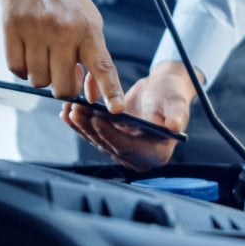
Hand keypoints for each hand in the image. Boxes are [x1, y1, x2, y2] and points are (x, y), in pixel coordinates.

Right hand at [0, 0, 123, 110]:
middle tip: (62, 69)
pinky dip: (22, 67)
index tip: (115, 109)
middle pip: (62, 86)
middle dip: (62, 86)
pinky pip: (16, 69)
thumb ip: (93, 56)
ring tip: (44, 51)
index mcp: (89, 29)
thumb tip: (91, 95)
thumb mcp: (89, 20)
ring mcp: (36, 29)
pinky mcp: (12, 28)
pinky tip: (28, 49)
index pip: (103, 67)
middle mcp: (64, 30)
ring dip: (41, 73)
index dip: (110, 91)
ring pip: (38, 80)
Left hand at [61, 62, 196, 170]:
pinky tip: (67, 112)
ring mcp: (122, 147)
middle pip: (107, 144)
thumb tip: (174, 126)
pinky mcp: (110, 138)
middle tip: (77, 110)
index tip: (96, 118)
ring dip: (81, 124)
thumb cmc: (172, 96)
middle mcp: (136, 155)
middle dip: (89, 127)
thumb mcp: (177, 103)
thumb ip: (176, 115)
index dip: (110, 134)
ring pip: (96, 138)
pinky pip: (92, 132)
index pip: (127, 147)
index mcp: (155, 153)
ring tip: (70, 107)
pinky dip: (79, 122)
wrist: (162, 90)